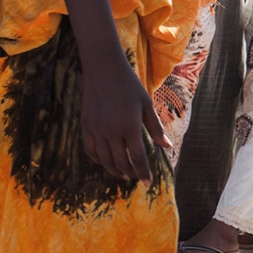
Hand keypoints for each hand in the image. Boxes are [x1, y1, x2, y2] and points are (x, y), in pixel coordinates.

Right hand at [79, 59, 170, 184]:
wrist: (104, 70)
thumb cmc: (130, 86)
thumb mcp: (147, 105)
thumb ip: (155, 127)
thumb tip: (167, 146)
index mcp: (129, 127)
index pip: (137, 157)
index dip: (143, 171)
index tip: (148, 182)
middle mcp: (111, 132)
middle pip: (120, 162)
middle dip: (130, 173)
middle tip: (136, 178)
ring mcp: (96, 130)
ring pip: (104, 160)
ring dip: (114, 170)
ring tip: (123, 174)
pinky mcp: (85, 126)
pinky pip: (90, 150)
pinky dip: (98, 160)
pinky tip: (105, 162)